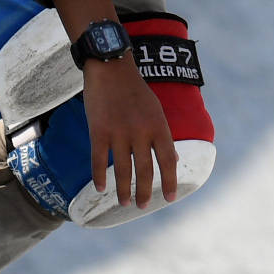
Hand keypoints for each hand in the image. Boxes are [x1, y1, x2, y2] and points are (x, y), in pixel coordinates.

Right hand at [83, 58, 177, 210]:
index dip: (170, 181)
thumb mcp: (156, 110)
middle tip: (142, 206)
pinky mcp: (98, 131)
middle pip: (145, 170)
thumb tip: (174, 159)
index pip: (168, 160)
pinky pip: (99, 160)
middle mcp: (141, 132)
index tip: (170, 198)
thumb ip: (163, 135)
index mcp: (158, 126)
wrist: (110, 66)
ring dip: (124, 190)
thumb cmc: (134, 89)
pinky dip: (99, 177)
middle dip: (145, 191)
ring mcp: (119, 132)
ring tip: (124, 203)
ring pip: (123, 170)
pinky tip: (101, 189)